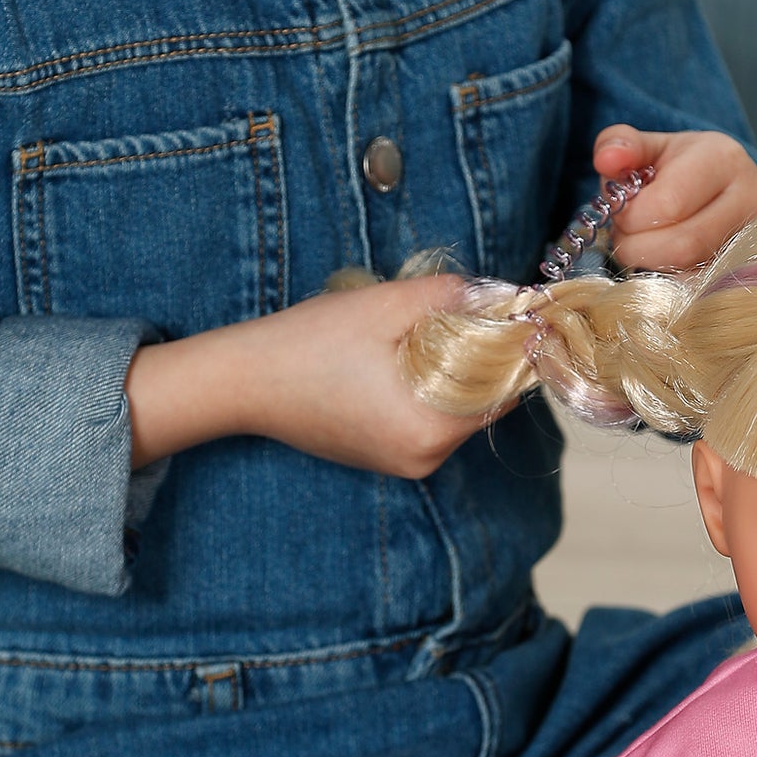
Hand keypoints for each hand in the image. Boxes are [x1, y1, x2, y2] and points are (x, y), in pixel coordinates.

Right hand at [126, 275, 499, 475]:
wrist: (243, 380)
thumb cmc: (309, 343)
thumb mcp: (386, 305)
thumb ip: (453, 296)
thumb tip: (504, 292)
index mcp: (431, 431)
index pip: (505, 390)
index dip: (512, 346)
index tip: (512, 311)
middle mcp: (424, 459)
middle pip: (484, 402)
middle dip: (482, 356)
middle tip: (460, 312)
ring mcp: (404, 464)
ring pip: (458, 409)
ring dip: (455, 371)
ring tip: (419, 333)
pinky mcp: (386, 457)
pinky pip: (429, 418)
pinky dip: (429, 388)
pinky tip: (400, 358)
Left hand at [591, 127, 756, 272]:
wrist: (722, 186)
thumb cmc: (679, 168)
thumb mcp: (649, 148)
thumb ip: (619, 145)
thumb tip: (607, 159)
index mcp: (722, 158)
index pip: (666, 204)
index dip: (630, 218)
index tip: (621, 213)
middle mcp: (752, 196)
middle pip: (682, 245)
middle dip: (637, 248)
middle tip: (626, 238)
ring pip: (692, 273)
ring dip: (652, 267)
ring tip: (644, 247)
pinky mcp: (752, 269)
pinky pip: (702, 292)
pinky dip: (671, 285)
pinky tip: (663, 265)